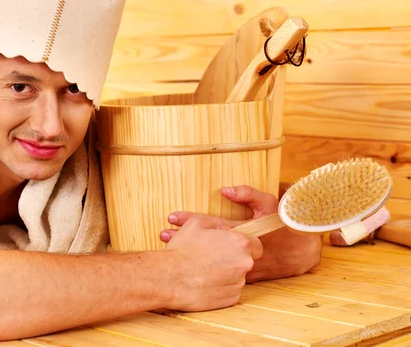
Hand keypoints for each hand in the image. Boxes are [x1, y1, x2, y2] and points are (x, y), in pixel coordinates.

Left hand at [160, 185, 321, 283]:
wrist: (302, 250)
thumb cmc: (283, 222)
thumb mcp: (269, 203)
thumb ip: (247, 194)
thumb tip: (224, 189)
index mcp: (241, 231)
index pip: (210, 225)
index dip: (190, 220)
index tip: (171, 216)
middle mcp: (237, 249)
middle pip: (205, 245)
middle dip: (183, 240)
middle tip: (162, 235)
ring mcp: (240, 263)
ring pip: (210, 260)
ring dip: (190, 253)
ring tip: (168, 247)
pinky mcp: (243, 275)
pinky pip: (220, 271)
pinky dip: (204, 266)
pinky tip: (189, 263)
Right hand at [161, 214, 262, 311]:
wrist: (170, 277)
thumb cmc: (182, 249)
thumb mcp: (196, 224)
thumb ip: (216, 223)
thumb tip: (223, 228)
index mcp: (240, 243)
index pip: (255, 245)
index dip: (244, 245)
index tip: (232, 246)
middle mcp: (244, 263)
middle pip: (246, 261)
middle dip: (233, 259)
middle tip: (213, 257)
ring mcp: (238, 283)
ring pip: (238, 276)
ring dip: (226, 273)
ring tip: (205, 270)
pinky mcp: (231, 299)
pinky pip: (230, 291)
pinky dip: (220, 287)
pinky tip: (205, 282)